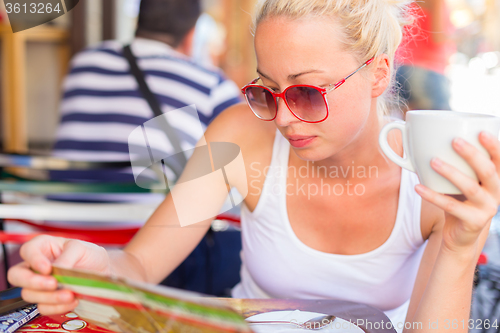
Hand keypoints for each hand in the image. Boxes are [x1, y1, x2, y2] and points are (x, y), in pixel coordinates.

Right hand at [7, 235, 109, 314]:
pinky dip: (57, 307)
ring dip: (49, 297)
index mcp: (43, 247)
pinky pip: (43, 307)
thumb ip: (67, 256)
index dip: (34, 260)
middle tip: (53, 284)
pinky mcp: (48, 299)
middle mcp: (37, 266)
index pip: (27, 251)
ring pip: (29, 294)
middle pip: (17, 276)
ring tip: (70, 294)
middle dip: (32, 282)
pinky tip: (72, 301)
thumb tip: (55, 270)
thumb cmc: (90, 255)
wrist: (104, 271)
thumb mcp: (81, 248)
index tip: (48, 268)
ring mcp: (40, 284)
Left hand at [415, 132, 499, 250]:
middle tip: (454, 141)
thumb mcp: (459, 180)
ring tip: (432, 161)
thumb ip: (452, 162)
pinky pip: (451, 206)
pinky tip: (418, 187)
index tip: (481, 131)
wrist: (461, 235)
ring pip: (471, 188)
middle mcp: (496, 193)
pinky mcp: (473, 222)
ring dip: (451, 172)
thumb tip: (423, 139)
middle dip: (472, 154)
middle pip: (488, 171)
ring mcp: (486, 208)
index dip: (494, 146)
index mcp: (495, 179)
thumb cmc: (459, 200)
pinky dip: (433, 196)